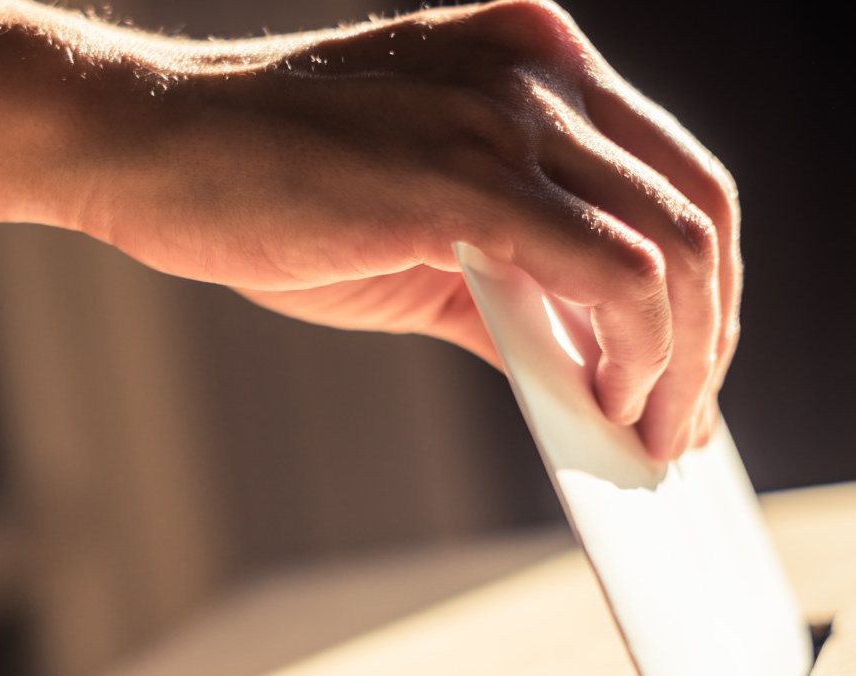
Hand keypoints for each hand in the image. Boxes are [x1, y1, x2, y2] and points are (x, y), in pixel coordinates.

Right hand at [68, 1, 741, 460]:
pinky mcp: (467, 173)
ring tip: (645, 436)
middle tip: (677, 427)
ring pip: (673, 245)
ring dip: (679, 363)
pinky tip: (603, 409)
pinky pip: (611, 275)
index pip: (673, 176)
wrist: (148, 143)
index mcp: (535, 59)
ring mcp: (507, 110)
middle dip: (707, 338)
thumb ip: (514, 290)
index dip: (703, 290)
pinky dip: (632, 358)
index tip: (689, 379)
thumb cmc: (266, 183)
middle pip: (697, 208)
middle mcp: (539, 67)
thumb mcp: (418, 233)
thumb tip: (600, 384)